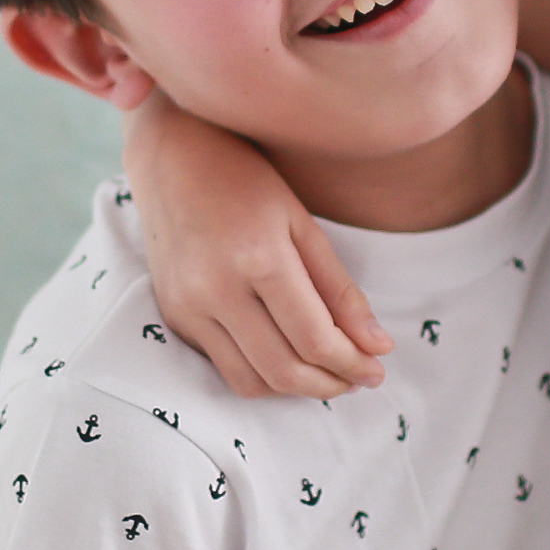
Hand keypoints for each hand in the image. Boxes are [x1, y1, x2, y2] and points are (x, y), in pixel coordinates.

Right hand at [124, 94, 389, 396]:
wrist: (172, 160)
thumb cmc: (246, 182)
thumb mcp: (303, 225)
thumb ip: (340, 290)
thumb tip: (377, 346)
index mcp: (259, 259)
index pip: (314, 339)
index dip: (352, 363)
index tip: (376, 369)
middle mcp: (217, 290)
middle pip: (284, 370)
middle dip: (329, 384)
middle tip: (357, 378)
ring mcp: (189, 307)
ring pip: (251, 382)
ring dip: (295, 389)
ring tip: (325, 373)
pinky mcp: (174, 317)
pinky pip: (224, 368)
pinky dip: (261, 375)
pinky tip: (285, 356)